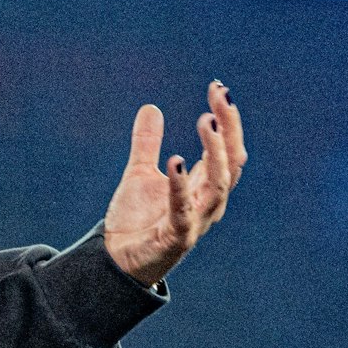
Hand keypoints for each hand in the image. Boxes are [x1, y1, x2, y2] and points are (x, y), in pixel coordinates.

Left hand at [104, 82, 245, 286]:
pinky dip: (180, 185)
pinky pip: (183, 210)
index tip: (218, 88)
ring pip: (218, 184)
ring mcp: (196, 220)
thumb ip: (147, 143)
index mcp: (203, 185)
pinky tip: (175, 161)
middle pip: (231, 161)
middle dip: (228, 128)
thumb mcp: (140, 173)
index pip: (226, 148)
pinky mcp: (177, 236)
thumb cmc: (138, 220)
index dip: (227, 119)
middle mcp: (208, 201)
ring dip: (214, 152)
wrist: (117, 259)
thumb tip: (151, 107)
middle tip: (220, 96)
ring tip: (206, 122)